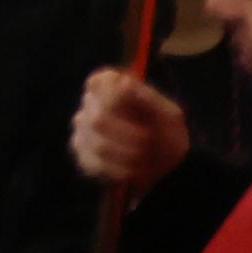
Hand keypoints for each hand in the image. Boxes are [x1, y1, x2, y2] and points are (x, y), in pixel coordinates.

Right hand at [71, 69, 192, 189]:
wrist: (166, 164)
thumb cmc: (167, 133)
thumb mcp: (169, 114)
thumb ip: (148, 97)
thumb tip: (124, 81)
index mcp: (109, 86)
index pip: (98, 84)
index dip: (116, 98)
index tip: (138, 110)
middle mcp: (90, 104)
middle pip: (98, 118)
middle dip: (130, 134)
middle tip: (149, 141)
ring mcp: (83, 130)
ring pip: (99, 145)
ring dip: (128, 154)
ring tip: (144, 157)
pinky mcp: (83, 155)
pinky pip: (97, 165)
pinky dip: (121, 170)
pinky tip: (134, 170)